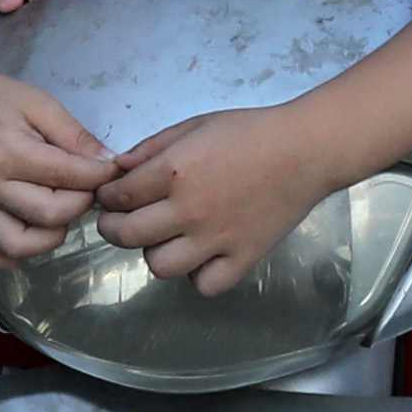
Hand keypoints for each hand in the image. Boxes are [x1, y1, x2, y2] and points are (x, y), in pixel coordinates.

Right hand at [0, 75, 117, 271]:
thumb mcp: (42, 105)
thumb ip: (76, 137)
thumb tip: (109, 165)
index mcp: (8, 154)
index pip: (68, 177)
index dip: (101, 174)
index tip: (112, 168)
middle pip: (51, 215)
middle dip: (81, 202)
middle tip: (86, 184)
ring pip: (22, 245)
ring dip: (52, 233)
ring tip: (61, 208)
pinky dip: (12, 256)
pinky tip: (32, 233)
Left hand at [96, 104, 343, 294]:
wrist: (306, 149)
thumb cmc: (249, 131)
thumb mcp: (193, 126)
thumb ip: (151, 148)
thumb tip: (117, 170)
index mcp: (173, 172)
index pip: (117, 197)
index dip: (106, 197)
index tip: (111, 197)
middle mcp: (189, 210)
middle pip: (126, 235)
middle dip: (114, 227)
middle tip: (122, 220)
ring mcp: (216, 239)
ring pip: (160, 266)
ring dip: (155, 253)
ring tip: (165, 238)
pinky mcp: (243, 258)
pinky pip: (205, 285)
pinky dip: (199, 275)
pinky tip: (202, 256)